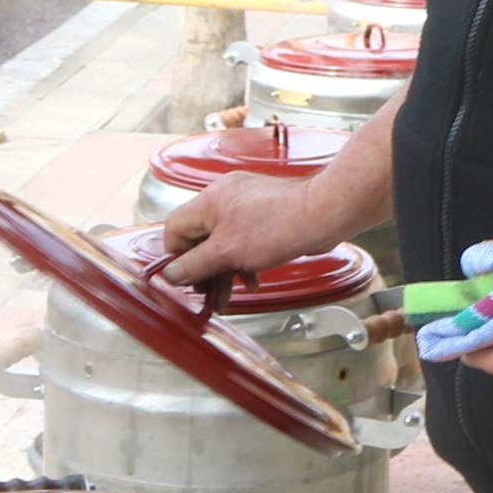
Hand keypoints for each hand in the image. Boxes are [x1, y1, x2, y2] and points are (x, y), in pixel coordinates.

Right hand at [158, 171, 354, 291]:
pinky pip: (243, 238)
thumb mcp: (227, 253)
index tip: (184, 278)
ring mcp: (245, 204)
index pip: (175, 228)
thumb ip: (195, 264)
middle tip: (207, 293)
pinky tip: (252, 278)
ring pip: (223, 241)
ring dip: (224, 269)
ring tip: (228, 294)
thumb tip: (171, 273)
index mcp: (208, 201)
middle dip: (204, 269)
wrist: (322, 215)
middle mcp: (223, 198)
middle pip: (200, 237)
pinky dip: (243, 259)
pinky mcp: (264, 213)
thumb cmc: (278, 226)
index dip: (176, 256)